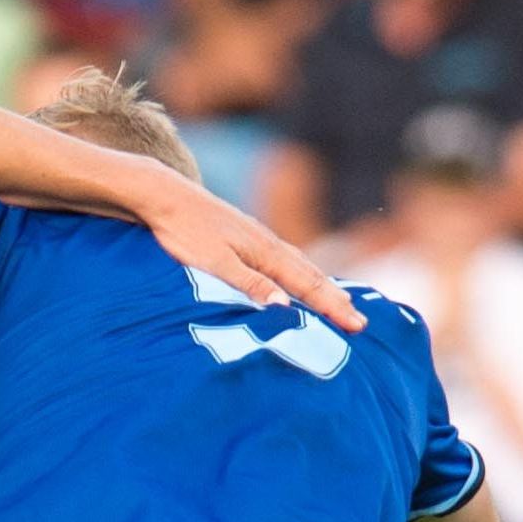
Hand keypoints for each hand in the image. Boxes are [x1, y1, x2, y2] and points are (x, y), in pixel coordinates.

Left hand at [128, 165, 360, 331]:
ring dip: (320, 286)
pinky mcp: (243, 237)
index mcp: (265, 253)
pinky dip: (299, 273)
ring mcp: (257, 238)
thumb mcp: (214, 264)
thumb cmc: (185, 232)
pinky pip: (282, 259)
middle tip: (359, 322)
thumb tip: (286, 307)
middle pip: (311, 275)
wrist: (163, 196)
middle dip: (335, 300)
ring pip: (298, 265)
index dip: (333, 308)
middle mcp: (268, 244)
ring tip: (338, 301)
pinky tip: (296, 277)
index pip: (308, 286)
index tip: (357, 326)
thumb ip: (248, 284)